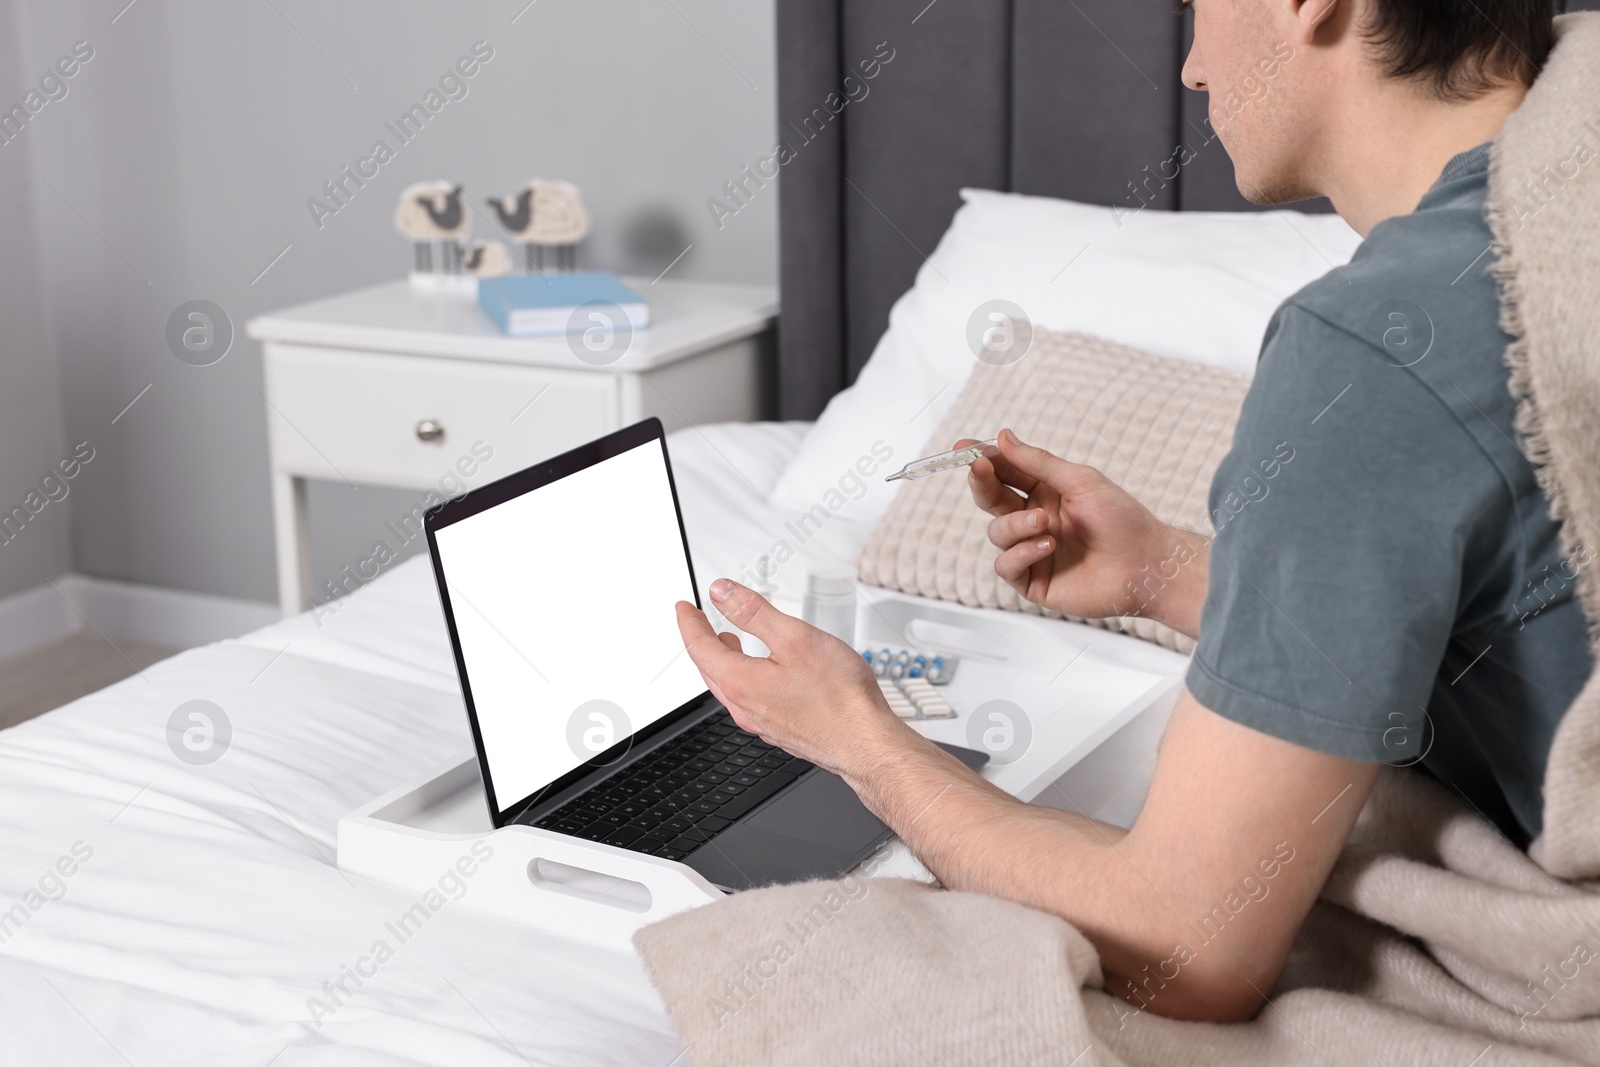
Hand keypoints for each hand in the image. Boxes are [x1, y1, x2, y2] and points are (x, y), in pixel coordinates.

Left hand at [674, 579, 915, 777]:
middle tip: (698, 621)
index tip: (684, 607)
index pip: (699, 647)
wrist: (865, 743)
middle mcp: (744, 707)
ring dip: (722, 660)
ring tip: (728, 641)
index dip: (689, 622)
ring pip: (729, 686)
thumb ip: (753, 612)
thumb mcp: (794, 637)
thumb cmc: (839, 697)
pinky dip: (743, 678)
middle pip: (709, 669)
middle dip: (701, 641)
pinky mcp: (780, 730)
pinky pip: (748, 700)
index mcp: (740, 682)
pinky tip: (762, 672)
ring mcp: (761, 722)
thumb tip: (721, 594)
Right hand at [964, 428, 1208, 635]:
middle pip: (992, 500)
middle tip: (980, 470)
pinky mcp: (1032, 581)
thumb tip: (1004, 437)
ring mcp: (1031, 551)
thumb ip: (1038, 462)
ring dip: (1015, 525)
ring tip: (1044, 524)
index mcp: (1045, 493)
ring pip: (997, 533)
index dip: (984, 460)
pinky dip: (1021, 553)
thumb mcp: (1081, 481)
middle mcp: (1034, 520)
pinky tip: (1047, 547)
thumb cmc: (1123, 520)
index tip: (964, 446)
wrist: (1146, 566)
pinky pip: (1006, 565)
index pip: (1005, 472)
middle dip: (983, 483)